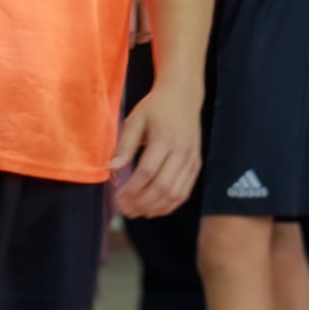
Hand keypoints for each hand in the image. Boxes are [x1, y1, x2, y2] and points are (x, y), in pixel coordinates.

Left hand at [111, 79, 201, 217]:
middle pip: (163, 186)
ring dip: (155, 207)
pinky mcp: (196, 165)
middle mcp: (182, 151)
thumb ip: (125, 145)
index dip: (132, 189)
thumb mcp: (135, 120)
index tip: (117, 198)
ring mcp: (192, 160)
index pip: (148, 171)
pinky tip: (154, 209)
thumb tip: (112, 169)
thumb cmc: (155, 107)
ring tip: (136, 213)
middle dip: (142, 203)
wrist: (183, 96)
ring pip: (176, 193)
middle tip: (125, 210)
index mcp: (165, 138)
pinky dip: (170, 204)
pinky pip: (185, 191)